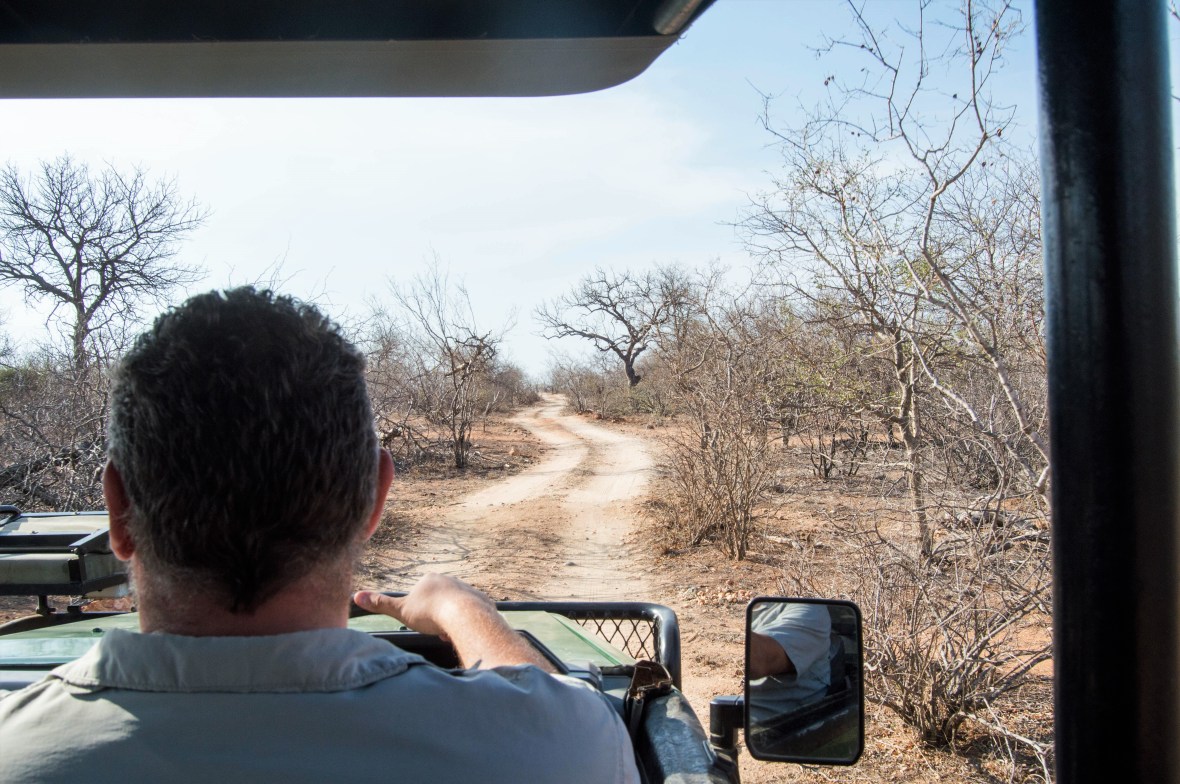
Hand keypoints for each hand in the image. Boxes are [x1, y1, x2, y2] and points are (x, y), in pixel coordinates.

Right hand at [354, 574, 492, 638]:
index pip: (420, 596)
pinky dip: (466, 623)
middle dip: (436, 618)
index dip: (419, 613)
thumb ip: (380, 604)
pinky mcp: (481, 600)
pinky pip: (471, 614)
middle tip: (436, 630)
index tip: (422, 622)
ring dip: (450, 622)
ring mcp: (467, 588)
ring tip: (449, 633)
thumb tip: (356, 596)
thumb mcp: (400, 610)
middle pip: (438, 602)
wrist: (464, 615)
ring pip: (455, 609)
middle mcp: (449, 579)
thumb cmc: (430, 613)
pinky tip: (463, 631)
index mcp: (429, 579)